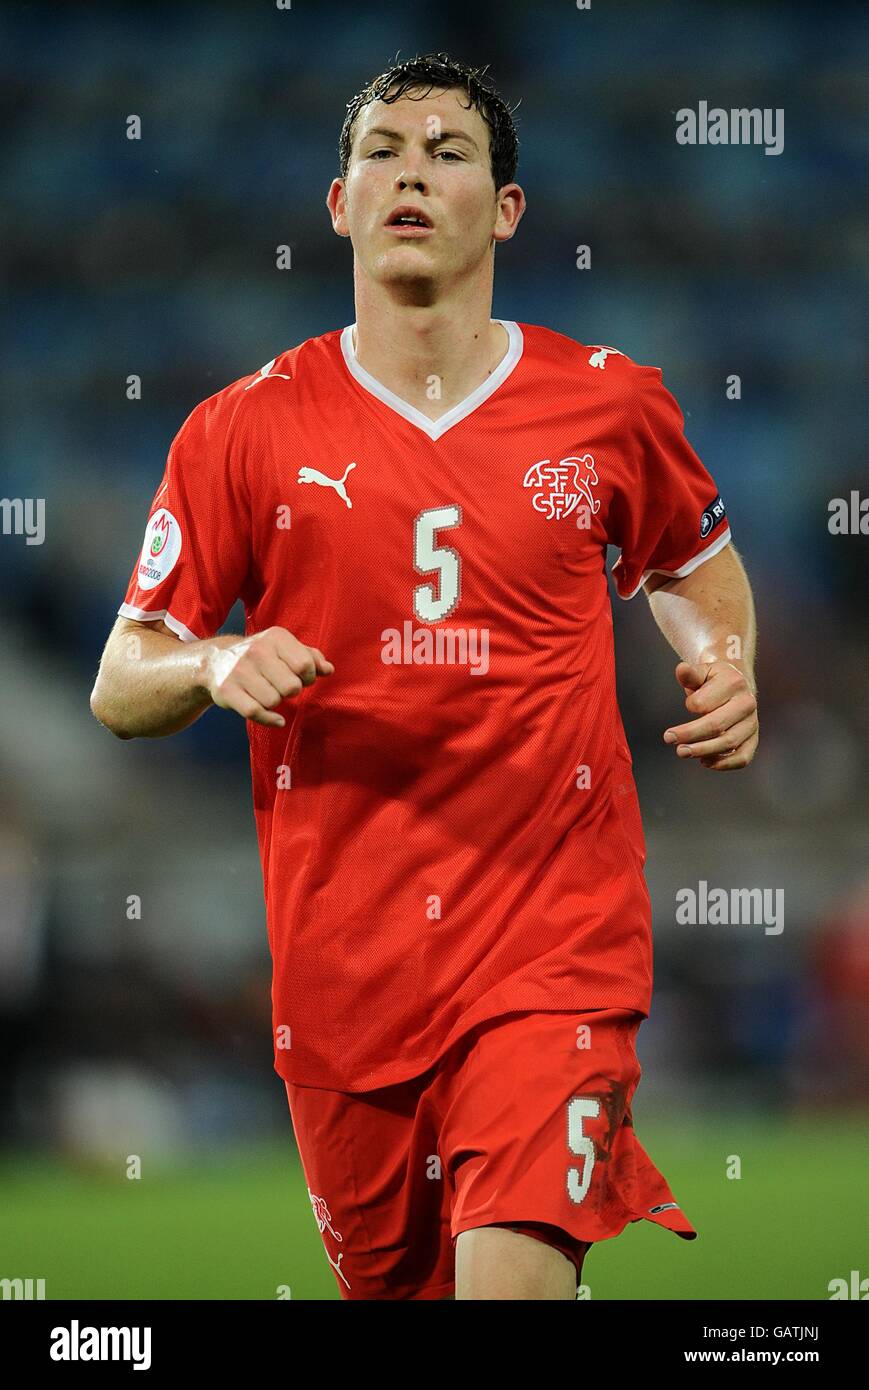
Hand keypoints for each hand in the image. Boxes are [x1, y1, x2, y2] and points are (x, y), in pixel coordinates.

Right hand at [203, 626, 333, 728]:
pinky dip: (270, 719)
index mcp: (275, 638)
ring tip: (269, 693)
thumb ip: (310, 657)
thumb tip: (328, 670)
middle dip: (291, 691)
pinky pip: (255, 713)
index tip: (302, 678)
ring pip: (273, 701)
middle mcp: (256, 651)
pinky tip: (276, 718)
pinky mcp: (227, 691)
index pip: (305, 665)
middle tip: (283, 687)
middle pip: (291, 687)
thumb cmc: (261, 656)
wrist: (216, 660)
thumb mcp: (285, 648)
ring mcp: (239, 671)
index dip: (309, 677)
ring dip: (276, 703)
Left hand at [663, 660, 757, 770]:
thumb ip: (690, 674)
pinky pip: (743, 757)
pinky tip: (705, 762)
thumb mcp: (702, 672)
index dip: (691, 705)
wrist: (736, 685)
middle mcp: (747, 704)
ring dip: (703, 751)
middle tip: (669, 739)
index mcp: (734, 683)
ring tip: (682, 752)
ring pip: (728, 743)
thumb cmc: (714, 681)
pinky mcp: (753, 739)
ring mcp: (752, 723)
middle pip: (716, 725)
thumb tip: (681, 669)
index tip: (687, 704)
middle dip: (690, 734)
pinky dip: (724, 764)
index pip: (705, 703)